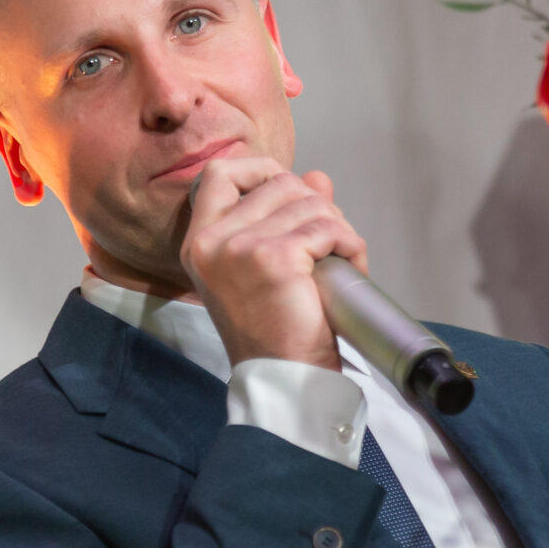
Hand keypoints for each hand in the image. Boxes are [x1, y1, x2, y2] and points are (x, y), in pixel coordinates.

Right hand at [180, 156, 368, 369]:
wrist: (284, 378)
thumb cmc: (275, 331)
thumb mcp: (266, 267)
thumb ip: (285, 217)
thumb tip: (317, 177)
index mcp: (199, 242)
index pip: (220, 173)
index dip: (261, 170)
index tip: (289, 191)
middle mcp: (211, 241)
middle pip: (278, 182)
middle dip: (316, 205)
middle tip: (329, 241)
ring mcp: (240, 248)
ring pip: (310, 202)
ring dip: (338, 227)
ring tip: (341, 259)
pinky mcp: (275, 258)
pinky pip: (327, 228)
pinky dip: (349, 244)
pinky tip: (350, 266)